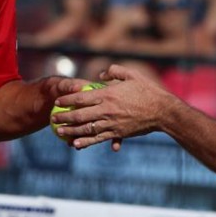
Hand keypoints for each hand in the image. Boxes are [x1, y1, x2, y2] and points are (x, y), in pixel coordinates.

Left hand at [50, 64, 177, 148]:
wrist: (162, 112)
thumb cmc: (147, 91)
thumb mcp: (131, 75)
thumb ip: (114, 71)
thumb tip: (100, 74)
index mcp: (108, 94)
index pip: (82, 97)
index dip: (67, 99)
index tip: (57, 102)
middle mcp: (107, 109)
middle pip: (80, 115)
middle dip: (65, 117)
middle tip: (53, 119)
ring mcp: (112, 123)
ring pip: (86, 129)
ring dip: (71, 131)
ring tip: (59, 132)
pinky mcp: (117, 133)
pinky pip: (98, 139)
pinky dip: (86, 142)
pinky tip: (76, 144)